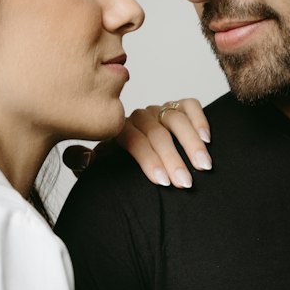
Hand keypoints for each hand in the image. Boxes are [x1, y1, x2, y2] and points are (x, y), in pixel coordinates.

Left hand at [62, 98, 211, 188]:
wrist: (134, 165)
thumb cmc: (118, 171)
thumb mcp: (97, 169)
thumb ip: (83, 163)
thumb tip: (82, 157)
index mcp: (118, 130)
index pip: (134, 140)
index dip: (149, 161)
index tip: (163, 183)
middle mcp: (139, 118)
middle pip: (157, 133)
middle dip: (173, 159)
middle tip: (185, 183)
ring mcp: (159, 111)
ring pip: (175, 120)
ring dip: (191, 144)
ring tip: (203, 166)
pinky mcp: (178, 108)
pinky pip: (189, 106)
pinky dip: (199, 119)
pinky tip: (207, 139)